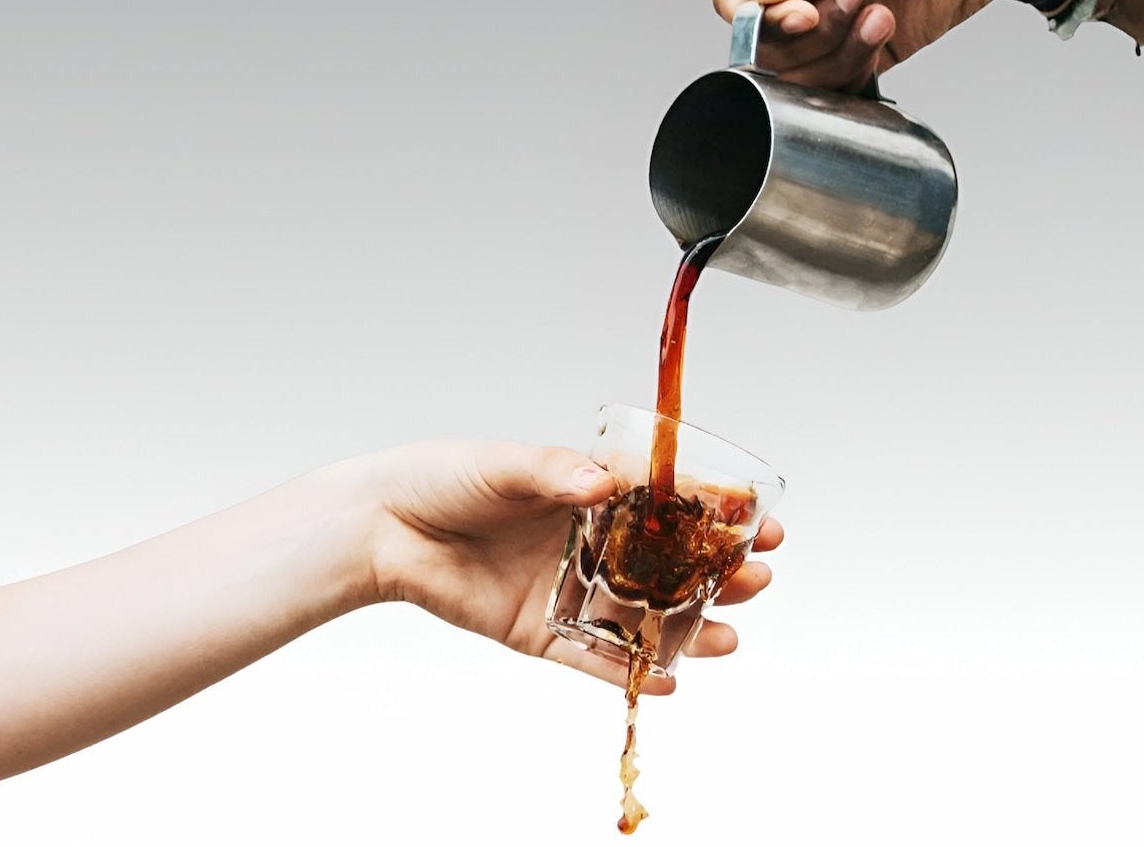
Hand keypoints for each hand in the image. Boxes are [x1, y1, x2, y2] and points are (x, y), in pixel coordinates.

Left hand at [351, 441, 782, 694]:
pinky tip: (671, 678)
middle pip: (669, 565)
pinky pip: (593, 658)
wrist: (382, 527)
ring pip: (642, 615)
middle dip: (718, 573)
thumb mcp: (506, 464)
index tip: (761, 521)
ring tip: (729, 634)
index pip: (671, 505)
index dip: (719, 514)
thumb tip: (603, 484)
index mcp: (591, 494)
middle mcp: (589, 543)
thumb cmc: (444, 478)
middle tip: (756, 577)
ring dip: (690, 627)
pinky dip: (629, 671)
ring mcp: (568, 590)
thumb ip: (556, 472)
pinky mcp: (539, 631)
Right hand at [713, 0, 1043, 90]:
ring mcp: (835, 14)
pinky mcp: (869, 46)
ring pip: (798, 68)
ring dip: (836, 49)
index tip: (802, 13)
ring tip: (878, 8)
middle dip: (806, 32)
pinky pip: (839, 81)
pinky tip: (888, 26)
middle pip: (763, 40)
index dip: (756, 14)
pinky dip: (856, 68)